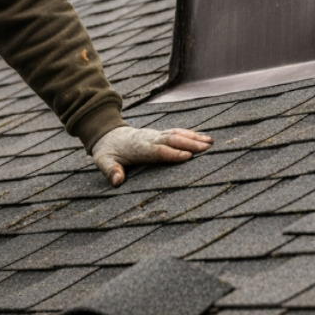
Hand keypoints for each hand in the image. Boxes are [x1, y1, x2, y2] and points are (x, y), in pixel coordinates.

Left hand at [92, 125, 212, 186]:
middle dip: (190, 143)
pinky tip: (204, 138)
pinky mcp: (160, 134)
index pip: (158, 151)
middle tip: (207, 148)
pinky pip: (177, 133)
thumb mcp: (103, 161)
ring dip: (194, 137)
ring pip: (177, 134)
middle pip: (172, 140)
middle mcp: (150, 139)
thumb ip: (110, 170)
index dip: (172, 153)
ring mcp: (156, 135)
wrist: (108, 133)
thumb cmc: (107, 151)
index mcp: (138, 148)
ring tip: (211, 142)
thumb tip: (117, 181)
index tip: (188, 156)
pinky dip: (191, 134)